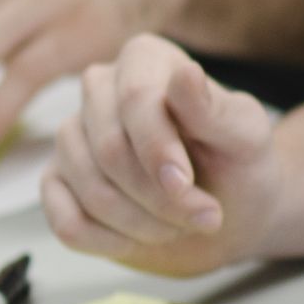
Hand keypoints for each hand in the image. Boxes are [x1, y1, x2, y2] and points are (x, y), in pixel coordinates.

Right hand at [41, 36, 279, 277]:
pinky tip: (140, 238)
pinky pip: (66, 223)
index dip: (158, 148)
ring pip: (90, 190)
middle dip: (159, 196)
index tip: (186, 184)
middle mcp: (98, 91)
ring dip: (142, 223)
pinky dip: (109, 242)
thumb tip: (184, 74)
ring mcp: (70, 138)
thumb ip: (216, 109)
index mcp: (144, 61)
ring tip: (179, 225)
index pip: (134, 99)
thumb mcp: (246, 137)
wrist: (230, 213)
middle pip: (108, 149)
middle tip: (204, 216)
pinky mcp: (56, 183)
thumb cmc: (238, 165)